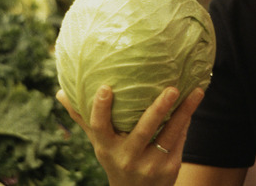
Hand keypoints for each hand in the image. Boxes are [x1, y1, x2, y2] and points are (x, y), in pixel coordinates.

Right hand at [56, 85, 204, 185]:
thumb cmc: (115, 159)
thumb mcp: (99, 144)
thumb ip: (84, 118)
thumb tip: (60, 92)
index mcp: (106, 148)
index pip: (99, 127)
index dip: (100, 108)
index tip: (106, 87)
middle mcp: (127, 157)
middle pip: (144, 130)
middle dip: (158, 109)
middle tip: (171, 88)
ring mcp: (150, 164)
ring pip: (170, 133)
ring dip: (185, 111)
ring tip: (196, 91)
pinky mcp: (169, 167)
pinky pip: (180, 140)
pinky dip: (186, 121)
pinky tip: (194, 102)